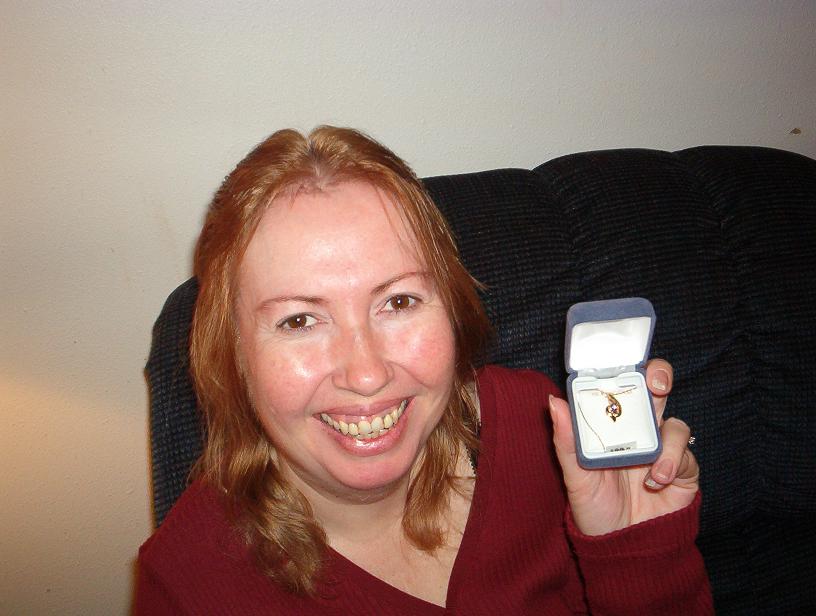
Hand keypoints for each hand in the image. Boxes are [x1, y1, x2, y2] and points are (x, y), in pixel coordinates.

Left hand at [548, 359, 698, 535]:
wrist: (624, 548)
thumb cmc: (594, 508)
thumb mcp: (574, 477)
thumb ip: (566, 441)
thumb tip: (553, 402)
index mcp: (608, 424)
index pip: (616, 385)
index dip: (619, 367)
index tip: (618, 357)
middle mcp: (637, 429)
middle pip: (653, 387)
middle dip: (658, 375)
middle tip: (655, 382)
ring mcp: (662, 446)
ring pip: (673, 418)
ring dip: (666, 438)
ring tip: (650, 468)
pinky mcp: (683, 467)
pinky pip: (686, 450)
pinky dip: (674, 462)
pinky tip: (657, 481)